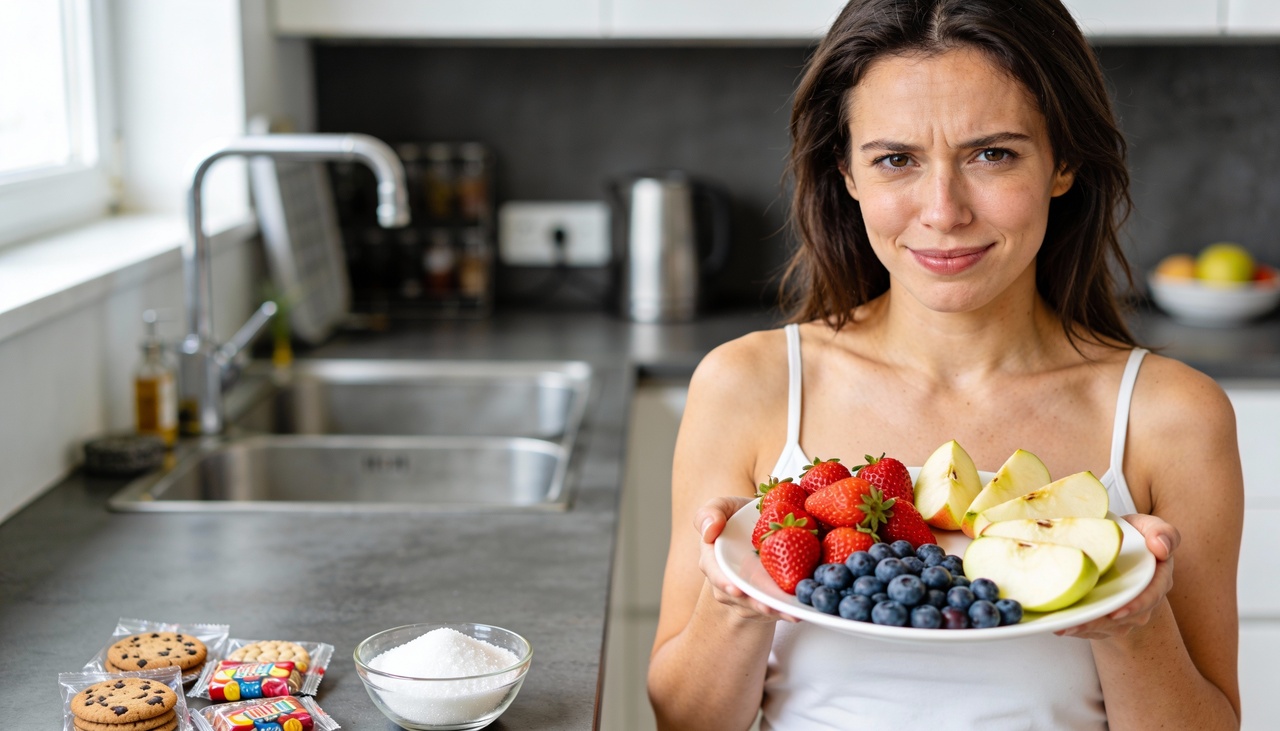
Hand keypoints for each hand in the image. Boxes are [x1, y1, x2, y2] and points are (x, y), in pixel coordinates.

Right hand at [694, 495, 800, 623]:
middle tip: (767, 607)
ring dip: (774, 611)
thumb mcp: (723, 506)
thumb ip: (710, 513)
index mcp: (714, 559)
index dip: (723, 581)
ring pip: (758, 606)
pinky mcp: (767, 599)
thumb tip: (709, 532)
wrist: (762, 529)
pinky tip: (800, 613)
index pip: (714, 572)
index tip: (735, 589)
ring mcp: (748, 593)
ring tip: (790, 613)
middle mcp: (728, 581)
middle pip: (738, 597)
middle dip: (753, 604)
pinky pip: (775, 608)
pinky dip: (788, 611)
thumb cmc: (739, 517)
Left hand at [1055, 513, 1179, 639]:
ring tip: (1063, 627)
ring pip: (1105, 625)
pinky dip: (1075, 627)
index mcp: (1157, 580)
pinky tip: (1058, 626)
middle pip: (1124, 617)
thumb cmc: (1133, 535)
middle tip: (1079, 623)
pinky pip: (1092, 627)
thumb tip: (1161, 547)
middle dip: (1101, 622)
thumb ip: (1162, 532)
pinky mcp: (1105, 619)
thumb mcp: (1147, 527)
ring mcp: (1124, 613)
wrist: (1114, 547)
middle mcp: (1142, 602)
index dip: (1135, 606)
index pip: (1150, 596)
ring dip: (1084, 627)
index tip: (1117, 612)